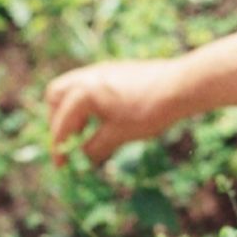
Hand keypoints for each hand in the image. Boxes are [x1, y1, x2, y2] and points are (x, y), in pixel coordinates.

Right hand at [45, 59, 183, 165]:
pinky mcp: (114, 70)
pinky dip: (86, 103)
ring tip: (85, 133)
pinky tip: (101, 118)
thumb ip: (94, 147)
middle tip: (67, 143)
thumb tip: (82, 158)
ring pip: (72, 89)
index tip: (61, 166)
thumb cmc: (148, 112)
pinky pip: (88, 85)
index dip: (59, 148)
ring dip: (72, 111)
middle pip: (55, 98)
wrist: (180, 86)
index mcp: (83, 93)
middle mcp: (86, 77)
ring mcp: (100, 70)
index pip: (62, 124)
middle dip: (57, 122)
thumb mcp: (118, 135)